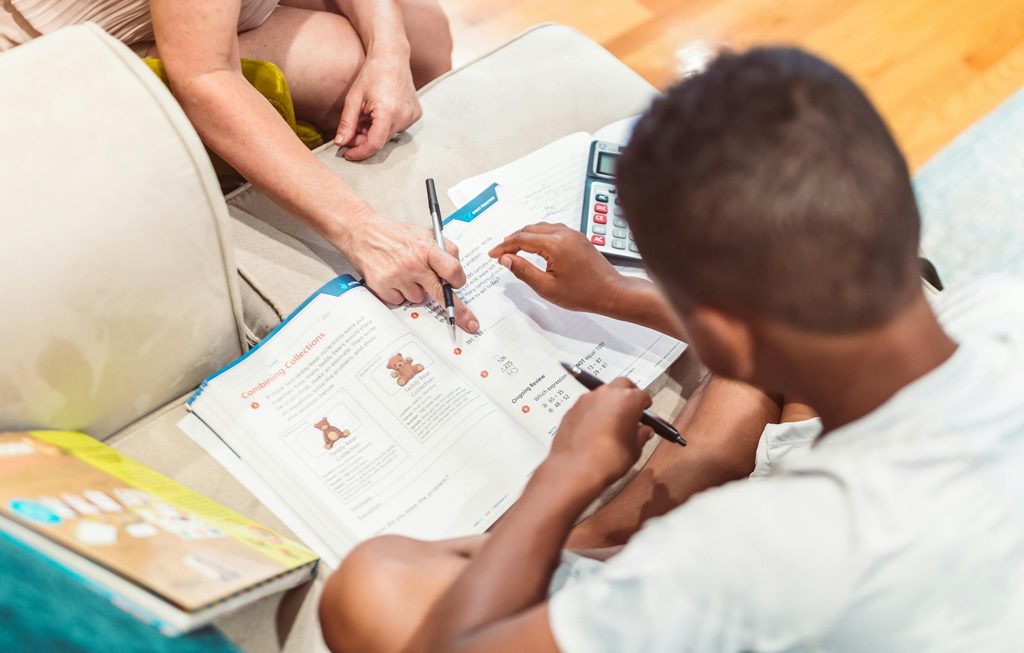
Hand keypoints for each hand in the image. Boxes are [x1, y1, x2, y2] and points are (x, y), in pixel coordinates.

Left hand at [334, 55, 421, 160]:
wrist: (392, 57)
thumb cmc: (372, 74)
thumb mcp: (354, 99)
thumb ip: (347, 123)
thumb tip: (340, 143)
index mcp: (388, 112)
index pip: (374, 144)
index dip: (359, 153)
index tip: (347, 155)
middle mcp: (404, 116)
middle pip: (381, 141)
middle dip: (363, 140)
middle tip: (352, 130)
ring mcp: (412, 116)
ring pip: (388, 136)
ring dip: (374, 132)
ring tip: (366, 115)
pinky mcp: (416, 115)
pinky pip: (397, 128)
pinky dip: (385, 125)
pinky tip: (380, 111)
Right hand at [337, 213, 478, 332]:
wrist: (361, 232)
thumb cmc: (394, 233)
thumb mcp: (424, 232)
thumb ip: (444, 249)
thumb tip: (457, 269)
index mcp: (426, 248)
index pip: (452, 270)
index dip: (459, 281)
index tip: (459, 286)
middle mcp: (413, 264)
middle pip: (441, 294)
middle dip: (456, 309)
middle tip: (469, 323)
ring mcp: (397, 277)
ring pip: (419, 299)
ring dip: (417, 291)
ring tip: (405, 274)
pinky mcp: (382, 287)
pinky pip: (401, 301)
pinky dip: (400, 294)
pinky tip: (393, 278)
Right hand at [488, 223, 626, 313]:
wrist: (611, 292)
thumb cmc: (584, 293)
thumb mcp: (547, 287)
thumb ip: (523, 271)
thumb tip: (505, 259)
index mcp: (555, 244)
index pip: (521, 239)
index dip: (504, 247)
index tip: (493, 255)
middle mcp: (564, 234)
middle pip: (529, 230)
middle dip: (512, 239)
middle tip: (500, 252)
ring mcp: (573, 234)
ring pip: (541, 227)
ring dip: (525, 235)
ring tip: (513, 248)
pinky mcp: (578, 237)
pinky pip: (553, 229)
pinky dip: (539, 235)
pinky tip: (534, 245)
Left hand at [547, 378, 653, 490]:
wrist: (575, 468)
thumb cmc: (608, 459)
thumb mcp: (634, 450)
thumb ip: (641, 436)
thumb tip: (644, 431)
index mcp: (628, 399)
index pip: (642, 395)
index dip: (645, 405)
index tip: (644, 413)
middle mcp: (607, 393)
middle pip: (622, 385)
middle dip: (628, 394)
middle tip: (630, 411)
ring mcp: (587, 399)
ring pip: (603, 393)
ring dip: (609, 402)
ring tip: (611, 421)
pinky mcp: (572, 408)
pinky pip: (587, 405)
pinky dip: (593, 411)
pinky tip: (594, 429)